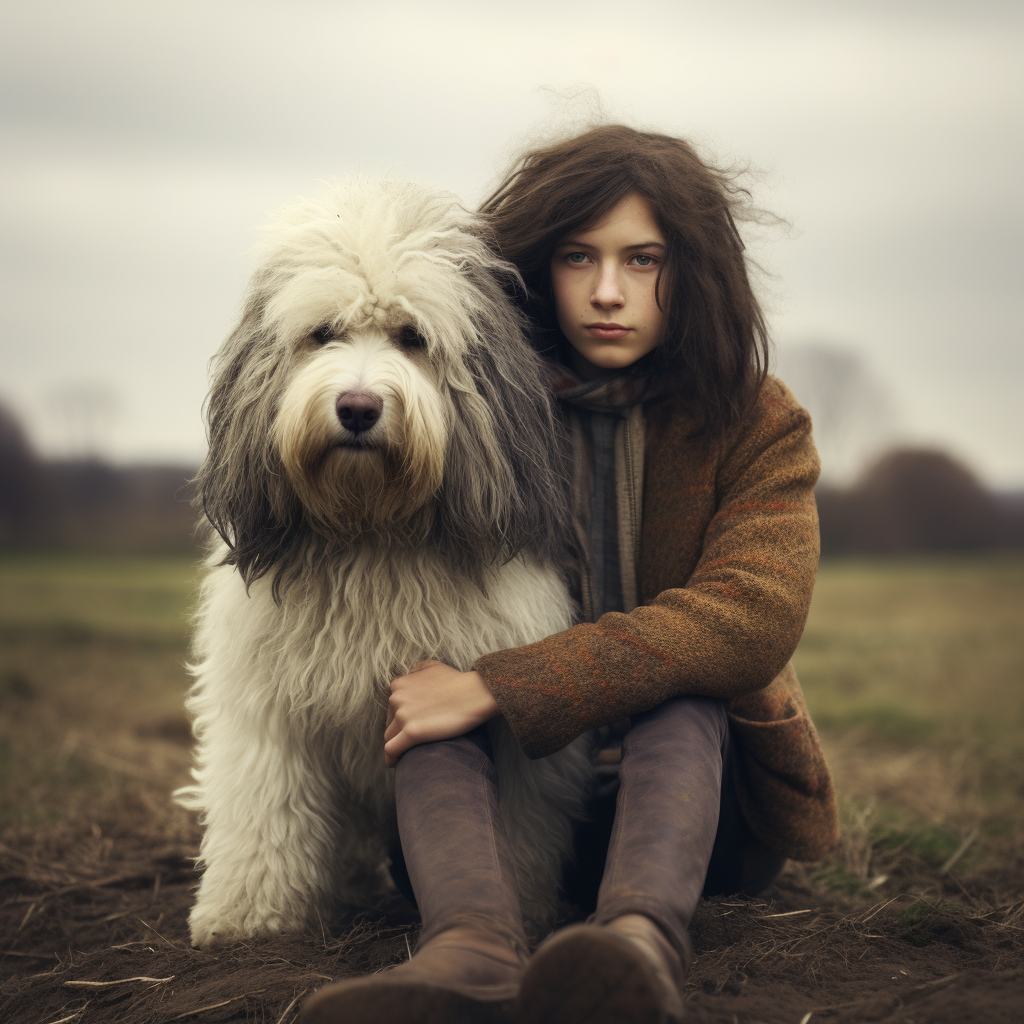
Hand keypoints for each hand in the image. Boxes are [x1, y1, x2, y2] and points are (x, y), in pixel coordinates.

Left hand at [384, 660, 499, 766]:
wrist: (473, 694)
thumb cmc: (457, 681)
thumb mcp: (433, 666)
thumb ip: (416, 670)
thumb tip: (411, 676)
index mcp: (399, 685)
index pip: (391, 706)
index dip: (399, 716)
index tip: (406, 724)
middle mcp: (396, 698)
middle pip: (389, 722)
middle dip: (397, 730)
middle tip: (409, 739)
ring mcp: (403, 716)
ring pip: (389, 737)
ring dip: (396, 744)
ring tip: (403, 754)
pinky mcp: (411, 733)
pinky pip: (392, 750)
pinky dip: (391, 758)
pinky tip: (394, 763)